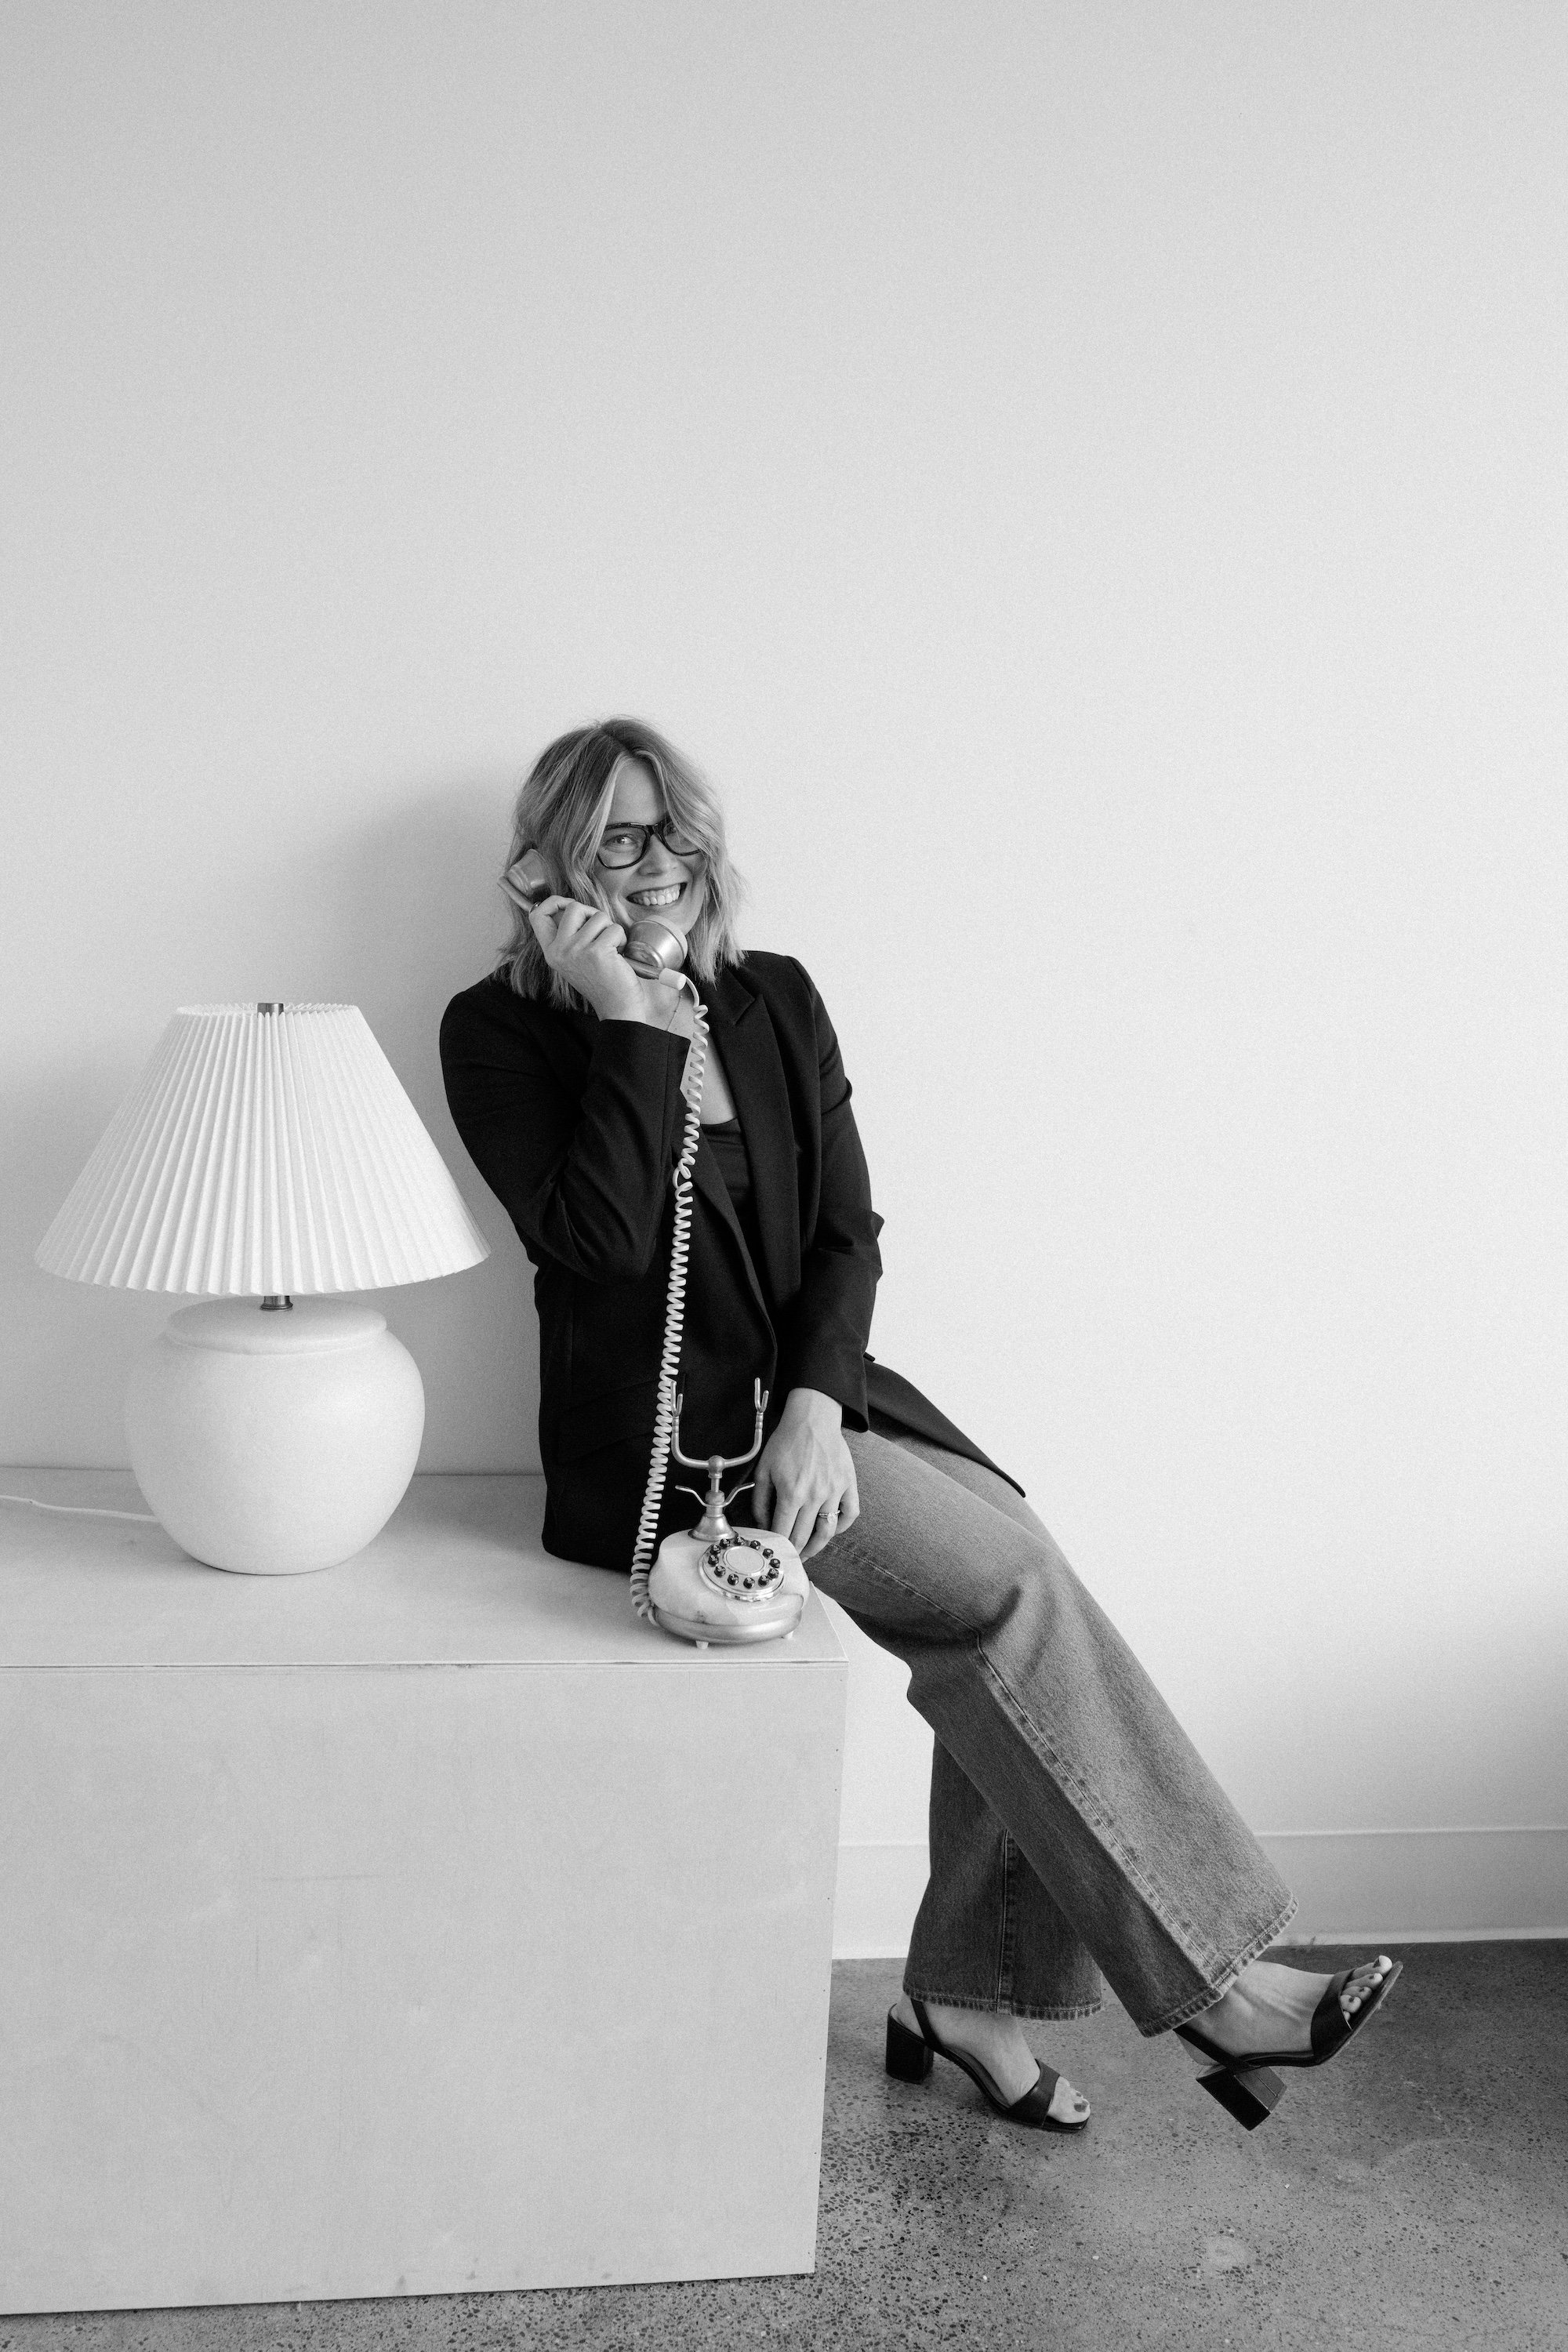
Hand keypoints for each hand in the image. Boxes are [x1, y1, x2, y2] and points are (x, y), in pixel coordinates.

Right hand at [529, 895, 685, 1027]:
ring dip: (610, 929)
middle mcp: (560, 950)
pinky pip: (614, 928)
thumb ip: (568, 937)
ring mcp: (577, 950)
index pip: (537, 915)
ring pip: (598, 916)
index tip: (568, 904)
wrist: (616, 1006)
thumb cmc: (600, 980)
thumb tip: (572, 907)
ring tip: (611, 948)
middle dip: (592, 914)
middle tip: (601, 930)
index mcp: (551, 951)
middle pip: (573, 907)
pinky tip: (619, 954)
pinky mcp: (597, 951)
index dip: (553, 902)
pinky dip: (622, 938)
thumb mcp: (573, 959)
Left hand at [751, 1389, 858, 1561]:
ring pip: (827, 1531)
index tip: (774, 1553)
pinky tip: (830, 1529)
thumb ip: (760, 1501)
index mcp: (791, 1492)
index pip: (783, 1531)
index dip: (777, 1547)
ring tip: (807, 1552)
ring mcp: (835, 1491)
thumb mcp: (763, 1470)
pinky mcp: (848, 1484)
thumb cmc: (786, 1442)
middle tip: (789, 1559)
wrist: (813, 1419)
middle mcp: (815, 1495)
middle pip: (804, 1536)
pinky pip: (850, 1514)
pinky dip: (841, 1526)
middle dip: (794, 1552)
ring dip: (816, 1547)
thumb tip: (761, 1525)